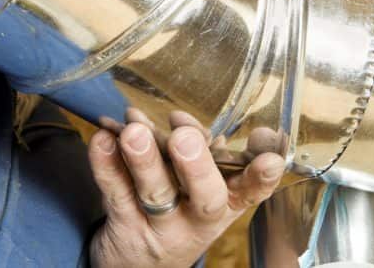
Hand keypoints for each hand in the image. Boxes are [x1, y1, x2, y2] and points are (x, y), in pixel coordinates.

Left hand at [87, 110, 285, 267]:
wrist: (140, 266)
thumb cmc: (181, 210)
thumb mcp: (205, 189)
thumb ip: (207, 151)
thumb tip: (188, 120)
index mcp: (228, 203)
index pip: (252, 190)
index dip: (263, 175)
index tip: (270, 159)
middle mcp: (200, 219)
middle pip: (204, 197)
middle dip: (195, 166)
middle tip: (184, 138)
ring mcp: (162, 227)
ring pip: (155, 193)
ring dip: (144, 159)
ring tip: (134, 131)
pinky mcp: (126, 227)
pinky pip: (115, 193)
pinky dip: (106, 163)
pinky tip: (102, 139)